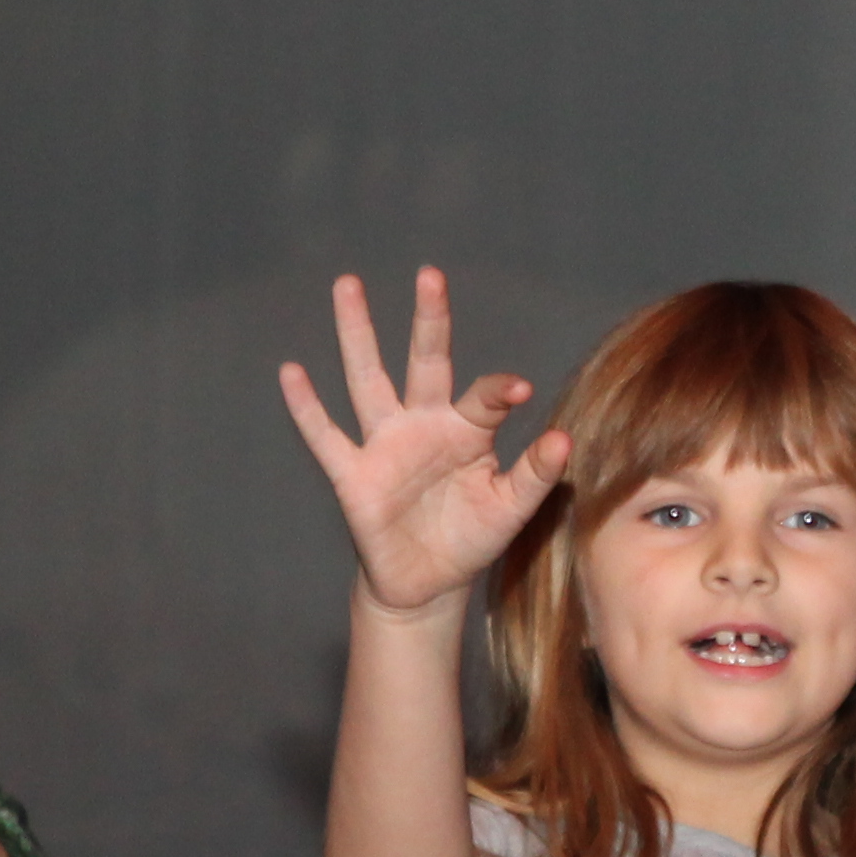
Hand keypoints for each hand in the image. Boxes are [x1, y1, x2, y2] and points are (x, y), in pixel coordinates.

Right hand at [276, 269, 571, 616]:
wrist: (429, 581)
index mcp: (468, 430)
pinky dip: (307, 407)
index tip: (520, 388)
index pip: (485, 396)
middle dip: (428, 321)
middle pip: (425, 362)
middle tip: (430, 274)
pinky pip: (325, 436)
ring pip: (367, 379)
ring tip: (349, 284)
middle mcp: (424, 424)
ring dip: (358, 334)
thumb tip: (565, 439)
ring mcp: (385, 444)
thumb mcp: (511, 508)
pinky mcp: (353, 474)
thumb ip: (535, 474)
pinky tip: (291, 371)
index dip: (501, 390)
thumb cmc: (472, 536)